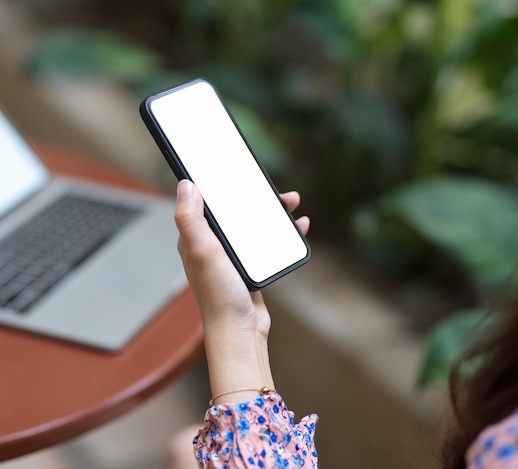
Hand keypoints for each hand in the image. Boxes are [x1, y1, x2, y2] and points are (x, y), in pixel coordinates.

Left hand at [174, 179, 308, 336]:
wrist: (240, 329)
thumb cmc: (218, 294)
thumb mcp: (202, 251)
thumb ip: (190, 218)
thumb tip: (185, 185)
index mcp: (196, 237)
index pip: (207, 202)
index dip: (220, 185)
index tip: (236, 171)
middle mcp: (213, 244)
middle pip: (235, 210)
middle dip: (254, 196)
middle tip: (274, 189)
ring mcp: (233, 255)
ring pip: (254, 224)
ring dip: (272, 212)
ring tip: (291, 203)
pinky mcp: (251, 266)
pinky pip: (267, 242)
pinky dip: (282, 232)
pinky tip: (297, 227)